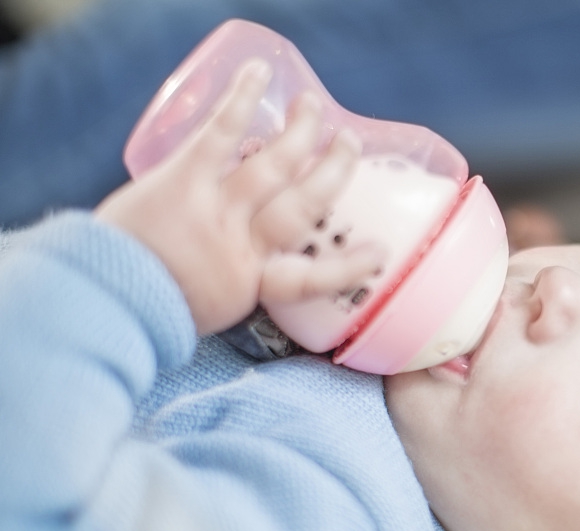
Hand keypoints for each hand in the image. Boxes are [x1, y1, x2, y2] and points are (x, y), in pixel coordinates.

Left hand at [96, 60, 384, 334]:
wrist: (101, 298)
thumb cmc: (150, 310)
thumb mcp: (208, 311)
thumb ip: (234, 285)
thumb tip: (252, 269)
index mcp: (253, 284)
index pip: (314, 277)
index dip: (350, 266)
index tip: (379, 252)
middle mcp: (244, 245)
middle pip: (302, 205)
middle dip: (332, 172)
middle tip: (349, 144)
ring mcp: (216, 211)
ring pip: (274, 168)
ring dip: (300, 134)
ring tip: (314, 107)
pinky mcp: (183, 181)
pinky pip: (220, 136)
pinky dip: (241, 100)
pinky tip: (259, 72)